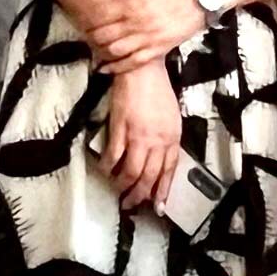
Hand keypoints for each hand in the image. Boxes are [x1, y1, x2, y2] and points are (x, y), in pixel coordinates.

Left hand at [83, 0, 209, 71]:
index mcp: (131, 4)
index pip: (100, 17)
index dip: (89, 21)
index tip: (84, 21)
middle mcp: (137, 24)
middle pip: (104, 37)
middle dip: (93, 39)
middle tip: (88, 38)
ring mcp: (148, 39)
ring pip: (116, 52)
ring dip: (102, 54)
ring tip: (96, 52)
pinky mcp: (159, 49)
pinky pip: (133, 63)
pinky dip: (118, 68)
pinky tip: (107, 69)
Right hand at [99, 57, 183, 209]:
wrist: (142, 70)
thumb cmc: (157, 90)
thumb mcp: (171, 117)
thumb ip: (166, 139)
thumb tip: (157, 160)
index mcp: (172, 137)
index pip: (169, 170)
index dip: (163, 190)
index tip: (157, 206)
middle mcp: (158, 140)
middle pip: (150, 176)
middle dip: (140, 195)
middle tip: (131, 204)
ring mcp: (139, 136)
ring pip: (132, 171)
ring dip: (123, 185)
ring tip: (117, 191)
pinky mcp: (120, 129)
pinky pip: (113, 156)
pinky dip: (107, 167)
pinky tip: (104, 171)